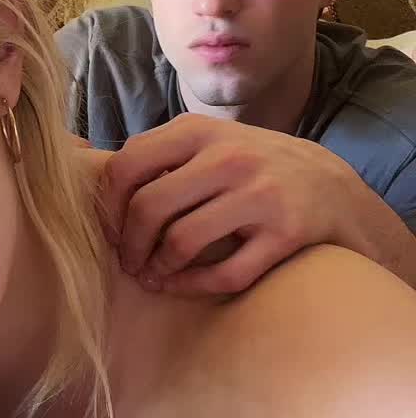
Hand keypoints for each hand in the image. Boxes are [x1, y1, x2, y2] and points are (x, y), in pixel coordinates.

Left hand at [100, 113, 354, 295]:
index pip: (127, 166)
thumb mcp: (209, 143)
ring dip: (157, 269)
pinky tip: (180, 286)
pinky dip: (192, 286)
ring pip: (181, 242)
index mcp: (199, 131)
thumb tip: (84, 170)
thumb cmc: (252, 168)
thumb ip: (161, 154)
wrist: (332, 188)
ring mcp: (259, 195)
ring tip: (152, 277)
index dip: (107, 207)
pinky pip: (223, 273)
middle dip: (128, 245)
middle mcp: (229, 158)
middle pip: (148, 208)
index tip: (107, 231)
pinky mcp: (285, 235)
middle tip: (128, 263)